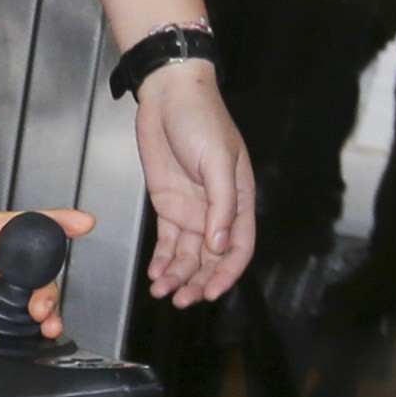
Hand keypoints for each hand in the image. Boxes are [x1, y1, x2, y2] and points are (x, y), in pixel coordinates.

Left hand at [0, 210, 89, 341]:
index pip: (15, 226)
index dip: (50, 224)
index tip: (81, 223)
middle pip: (26, 270)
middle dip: (45, 283)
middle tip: (42, 301)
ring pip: (16, 301)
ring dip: (35, 311)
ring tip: (41, 322)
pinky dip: (12, 335)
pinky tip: (22, 340)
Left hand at [134, 61, 253, 305]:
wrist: (169, 96)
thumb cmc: (202, 121)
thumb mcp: (217, 161)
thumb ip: (221, 204)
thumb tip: (219, 244)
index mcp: (239, 200)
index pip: (239, 247)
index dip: (227, 273)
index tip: (210, 292)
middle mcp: (216, 210)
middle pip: (211, 258)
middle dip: (198, 281)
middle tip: (181, 300)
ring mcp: (191, 209)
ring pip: (188, 254)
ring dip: (177, 275)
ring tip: (162, 291)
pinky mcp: (167, 204)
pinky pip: (168, 241)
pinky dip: (163, 259)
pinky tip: (156, 274)